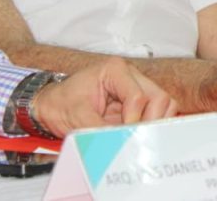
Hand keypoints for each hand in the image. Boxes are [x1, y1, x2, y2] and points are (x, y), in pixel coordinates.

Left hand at [30, 57, 177, 137]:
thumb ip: (99, 130)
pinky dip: (152, 126)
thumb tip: (118, 145)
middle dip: (150, 121)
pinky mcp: (139, 102)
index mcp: (115, 70)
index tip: (121, 136)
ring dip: (155, 123)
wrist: (51, 107)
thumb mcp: (76, 118)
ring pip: (165, 103)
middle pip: (159, 96)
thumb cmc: (60, 105)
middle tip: (134, 138)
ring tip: (136, 137)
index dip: (133, 120)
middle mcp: (131, 75)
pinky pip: (158, 112)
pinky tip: (138, 135)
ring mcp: (137, 87)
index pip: (138, 96)